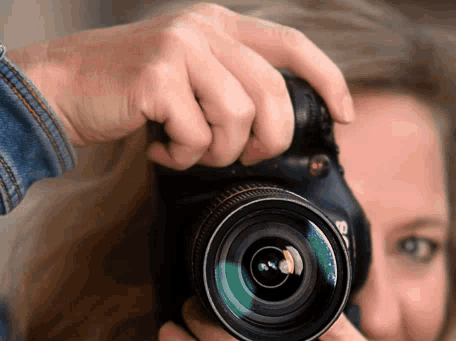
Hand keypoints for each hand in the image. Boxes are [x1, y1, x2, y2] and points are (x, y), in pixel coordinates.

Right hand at [6, 2, 353, 168]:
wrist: (65, 86)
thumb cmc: (135, 92)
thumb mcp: (192, 75)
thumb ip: (233, 84)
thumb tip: (274, 123)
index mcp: (220, 25)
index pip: (293, 45)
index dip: (329, 79)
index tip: (347, 114)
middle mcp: (205, 29)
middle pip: (273, 94)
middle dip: (268, 140)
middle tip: (245, 156)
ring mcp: (181, 48)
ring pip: (237, 118)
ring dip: (217, 150)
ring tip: (188, 148)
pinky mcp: (158, 76)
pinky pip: (197, 134)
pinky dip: (182, 156)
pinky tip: (162, 149)